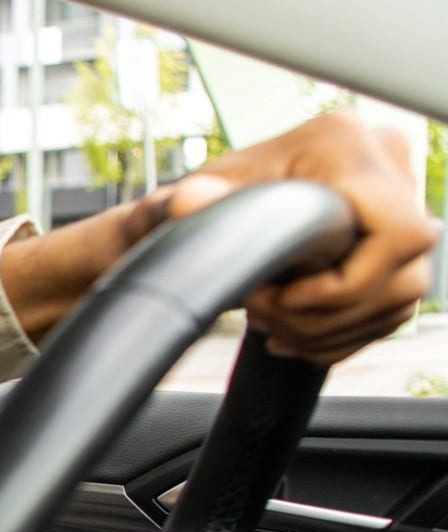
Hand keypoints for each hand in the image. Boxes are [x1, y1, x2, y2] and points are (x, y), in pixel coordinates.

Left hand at [2, 111, 439, 362]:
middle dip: (327, 315)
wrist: (196, 221)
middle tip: (264, 313)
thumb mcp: (182, 203)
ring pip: (399, 299)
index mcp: (343, 143)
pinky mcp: (393, 248)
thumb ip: (184, 202)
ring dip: (329, 330)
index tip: (280, 297)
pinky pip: (392, 311)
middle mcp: (384, 164)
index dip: (343, 284)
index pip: (396, 233)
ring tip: (270, 322)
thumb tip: (188, 201)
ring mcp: (396, 206)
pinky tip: (291, 332)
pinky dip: (338, 335)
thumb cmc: (193, 208)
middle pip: (402, 275)